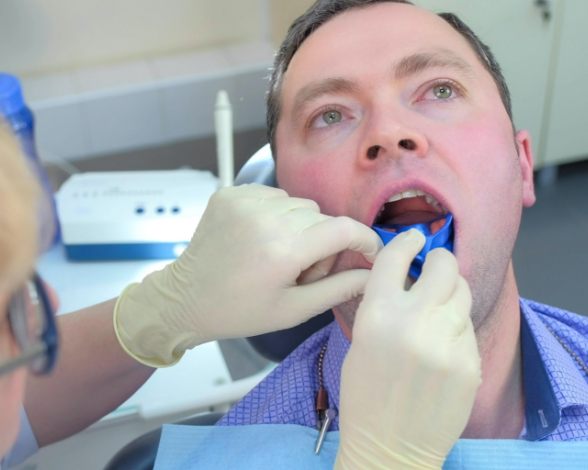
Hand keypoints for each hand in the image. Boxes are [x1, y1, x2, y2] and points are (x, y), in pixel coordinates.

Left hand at [113, 184, 381, 366]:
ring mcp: (244, 200)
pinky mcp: (230, 193)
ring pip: (300, 205)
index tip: (368, 252)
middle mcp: (265, 217)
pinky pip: (274, 195)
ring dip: (300, 226)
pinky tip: (262, 237)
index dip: (364, 240)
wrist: (185, 299)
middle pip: (322, 217)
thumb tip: (374, 274)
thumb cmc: (240, 312)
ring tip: (279, 254)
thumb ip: (339, 289)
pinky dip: (277, 214)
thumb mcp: (293, 310)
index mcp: (282, 250)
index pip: (343, 229)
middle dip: (323, 243)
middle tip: (301, 271)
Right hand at [335, 229, 480, 469]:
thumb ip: (382, 304)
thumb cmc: (364, 395)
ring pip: (462, 293)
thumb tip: (406, 275)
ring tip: (439, 304)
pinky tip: (443, 341)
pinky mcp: (470, 362)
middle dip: (439, 260)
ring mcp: (448, 342)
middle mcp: (416, 322)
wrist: (389, 447)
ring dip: (450, 291)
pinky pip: (468, 326)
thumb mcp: (360, 341)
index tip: (414, 237)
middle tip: (434, 266)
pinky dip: (456, 324)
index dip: (406, 240)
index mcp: (378, 315)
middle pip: (444, 265)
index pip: (397, 256)